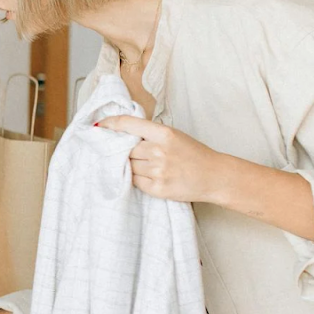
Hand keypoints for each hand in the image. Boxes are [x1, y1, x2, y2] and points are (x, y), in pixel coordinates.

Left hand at [95, 115, 229, 203]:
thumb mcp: (174, 136)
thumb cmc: (193, 154)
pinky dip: (137, 179)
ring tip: (147, 166)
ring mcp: (158, 171)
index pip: (128, 124)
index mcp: (163, 134)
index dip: (110, 124)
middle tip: (134, 153)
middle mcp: (159, 151)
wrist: (214, 176)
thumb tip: (120, 133)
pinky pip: (135, 182)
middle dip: (125, 151)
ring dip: (131, 166)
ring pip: (128, 166)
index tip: (99, 125)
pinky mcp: (158, 189)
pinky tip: (149, 176)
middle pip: (125, 149)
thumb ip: (149, 134)